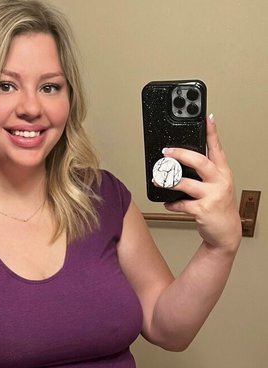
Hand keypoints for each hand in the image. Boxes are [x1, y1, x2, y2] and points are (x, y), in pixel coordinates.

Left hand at [161, 115, 241, 252]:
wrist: (226, 232)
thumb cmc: (219, 207)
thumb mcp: (217, 186)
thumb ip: (204, 174)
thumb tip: (181, 162)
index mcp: (223, 172)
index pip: (217, 148)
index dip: (212, 132)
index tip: (207, 118)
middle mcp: (220, 181)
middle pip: (200, 162)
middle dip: (181, 154)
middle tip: (166, 151)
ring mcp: (212, 196)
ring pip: (186, 183)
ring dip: (169, 181)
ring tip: (159, 179)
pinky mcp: (203, 210)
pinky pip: (182, 204)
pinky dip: (172, 204)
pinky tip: (168, 203)